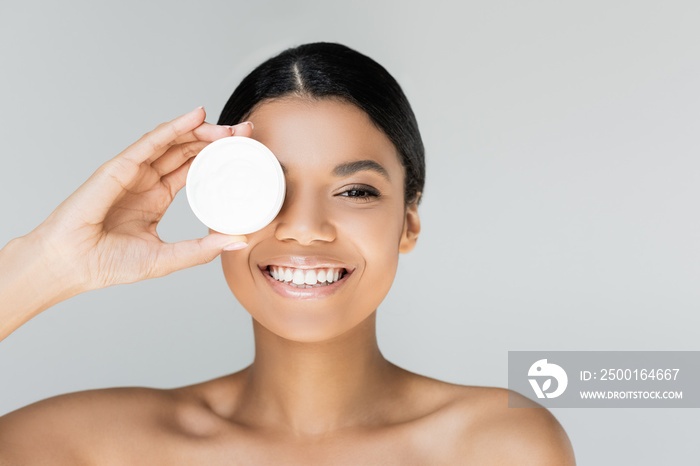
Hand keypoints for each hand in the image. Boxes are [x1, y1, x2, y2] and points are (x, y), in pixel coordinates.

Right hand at [28, 107, 252, 292]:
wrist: (71, 265)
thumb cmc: (108, 263)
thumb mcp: (167, 258)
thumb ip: (202, 249)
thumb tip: (240, 241)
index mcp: (157, 197)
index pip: (194, 170)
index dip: (218, 159)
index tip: (245, 154)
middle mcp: (147, 181)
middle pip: (188, 151)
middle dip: (218, 140)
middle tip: (247, 134)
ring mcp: (133, 171)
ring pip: (174, 142)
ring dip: (203, 131)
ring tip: (231, 127)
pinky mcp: (120, 167)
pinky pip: (151, 142)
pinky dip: (174, 127)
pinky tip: (196, 117)